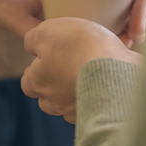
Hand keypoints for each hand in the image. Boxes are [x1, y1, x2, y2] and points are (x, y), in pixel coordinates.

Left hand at [21, 18, 141, 122]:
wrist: (118, 71)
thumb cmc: (82, 48)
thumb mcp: (49, 30)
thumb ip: (32, 38)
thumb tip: (30, 45)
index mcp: (36, 81)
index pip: (28, 81)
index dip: (37, 69)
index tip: (49, 57)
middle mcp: (53, 101)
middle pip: (47, 98)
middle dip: (54, 85)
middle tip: (69, 66)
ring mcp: (75, 111)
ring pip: (68, 105)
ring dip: (74, 93)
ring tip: (88, 75)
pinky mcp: (98, 115)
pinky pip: (91, 108)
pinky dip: (94, 98)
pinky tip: (104, 83)